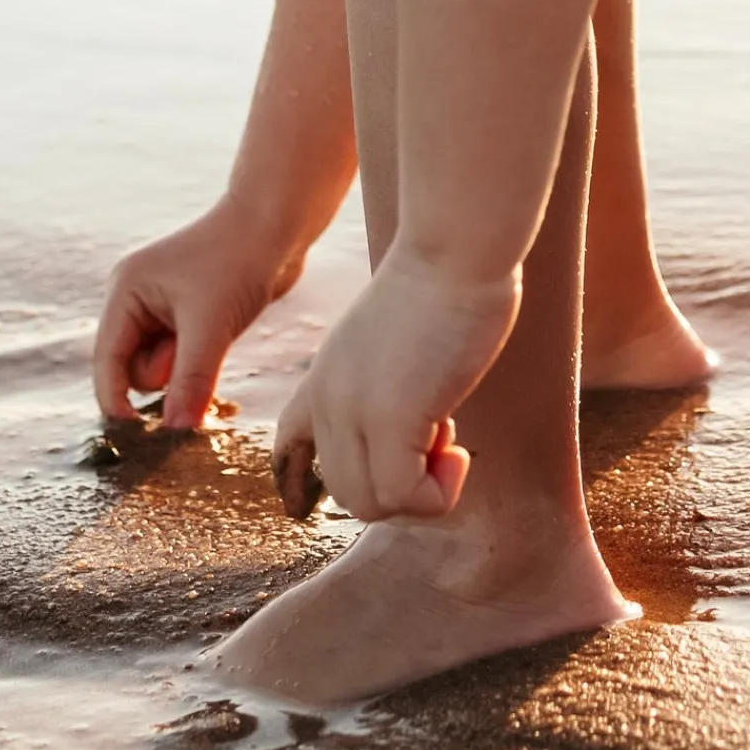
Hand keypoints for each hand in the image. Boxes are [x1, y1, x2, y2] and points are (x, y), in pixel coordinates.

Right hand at [92, 198, 305, 430]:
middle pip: (132, 369)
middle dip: (165, 374)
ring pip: (160, 367)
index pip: (107, 360)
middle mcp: (135, 298)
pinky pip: (182, 358)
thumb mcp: (211, 327)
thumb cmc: (238, 261)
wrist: (277, 225)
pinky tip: (220, 343)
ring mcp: (161, 307)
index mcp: (125, 291)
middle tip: (197, 350)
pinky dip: (197, 364)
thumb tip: (176, 433)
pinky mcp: (188, 315)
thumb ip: (190, 382)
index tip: (136, 440)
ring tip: (215, 334)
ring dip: (185, 369)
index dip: (117, 402)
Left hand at [272, 248, 518, 522]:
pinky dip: (440, 492)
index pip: (290, 445)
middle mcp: (329, 396)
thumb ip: (390, 376)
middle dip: (401, 489)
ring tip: (451, 444)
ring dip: (423, 494)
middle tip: (441, 444)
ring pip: (371, 504)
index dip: (301, 482)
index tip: (311, 504)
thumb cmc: (446, 278)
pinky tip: (460, 450)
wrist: (455, 245)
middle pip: (347, 492)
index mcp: (327, 373)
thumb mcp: (396, 336)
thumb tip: (420, 418)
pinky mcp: (391, 416)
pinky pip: (406, 496)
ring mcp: (354, 408)